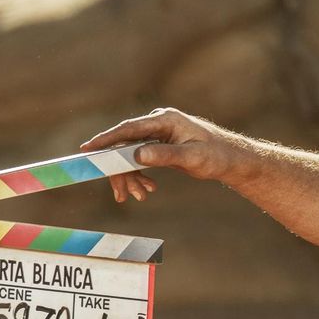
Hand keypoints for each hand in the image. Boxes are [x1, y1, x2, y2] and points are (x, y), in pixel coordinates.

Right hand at [79, 107, 253, 201]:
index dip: (106, 139)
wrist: (231, 160)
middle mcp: (158, 124)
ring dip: (131, 178)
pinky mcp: (158, 146)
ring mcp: (157, 135)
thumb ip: (164, 155)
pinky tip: (147, 190)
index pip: (129, 129)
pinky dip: (139, 176)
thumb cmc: (216, 155)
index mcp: (165, 121)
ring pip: (130, 156)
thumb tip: (136, 154)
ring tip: (138, 197)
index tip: (87, 148)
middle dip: (121, 172)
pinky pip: (139, 160)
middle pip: (125, 146)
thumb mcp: (192, 157)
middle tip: (121, 195)